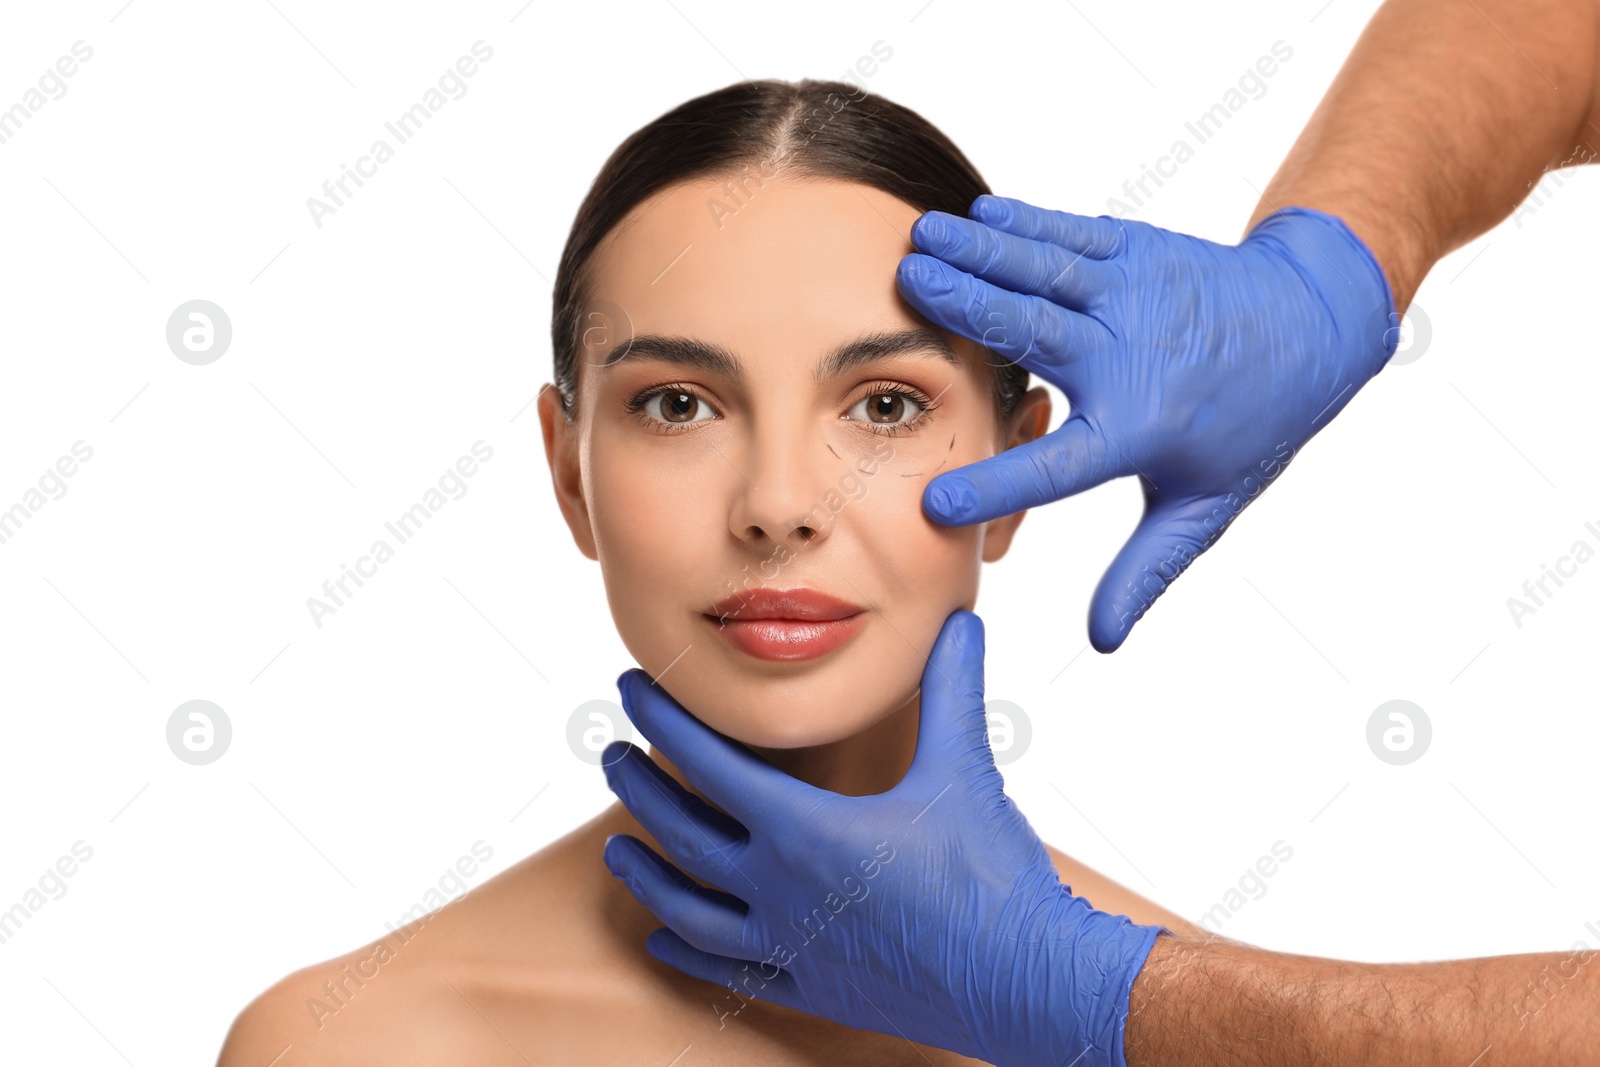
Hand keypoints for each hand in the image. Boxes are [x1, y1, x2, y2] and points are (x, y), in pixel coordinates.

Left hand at [600, 610, 1164, 1066]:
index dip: (665, 723)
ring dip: (647, 876)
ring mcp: (791, 947)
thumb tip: (960, 621)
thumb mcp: (966, 769)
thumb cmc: (992, 876)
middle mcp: (781, 891)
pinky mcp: (813, 988)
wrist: (1028, 982)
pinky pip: (730, 975)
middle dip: (639, 788)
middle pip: (684, 835)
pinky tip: (664, 944)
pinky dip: (688, 956)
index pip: (710, 765)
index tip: (632, 691)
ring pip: (690, 912)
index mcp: (806, 831)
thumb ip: (952, 690)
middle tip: (609, 755)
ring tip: (616, 851)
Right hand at [898, 199, 1397, 651]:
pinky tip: (978, 214)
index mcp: (1141, 430)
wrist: (1310, 324)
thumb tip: (1103, 642)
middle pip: (1035, 334)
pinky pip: (1072, 235)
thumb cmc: (1250, 427)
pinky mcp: (1138, 251)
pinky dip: (1023, 224)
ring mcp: (1136, 294)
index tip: (937, 505)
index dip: (1000, 488)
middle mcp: (1134, 356)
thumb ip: (1145, 572)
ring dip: (980, 254)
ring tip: (921, 240)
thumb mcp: (1203, 508)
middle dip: (967, 309)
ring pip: (1045, 272)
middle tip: (905, 290)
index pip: (1060, 468)